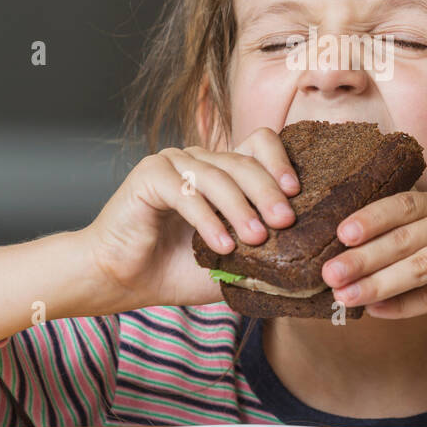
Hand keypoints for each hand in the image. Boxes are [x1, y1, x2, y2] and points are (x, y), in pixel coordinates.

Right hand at [83, 128, 299, 312]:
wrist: (121, 281)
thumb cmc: (174, 271)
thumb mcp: (231, 268)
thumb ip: (263, 262)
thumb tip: (306, 270)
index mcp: (222, 173)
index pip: (260, 145)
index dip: (281, 162)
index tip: (296, 194)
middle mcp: (200, 161)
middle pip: (244, 160)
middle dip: (268, 191)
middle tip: (285, 221)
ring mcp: (173, 163)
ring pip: (217, 175)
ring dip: (240, 207)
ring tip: (255, 239)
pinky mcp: (149, 175)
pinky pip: (185, 191)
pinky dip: (207, 218)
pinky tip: (221, 244)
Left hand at [320, 191, 426, 316]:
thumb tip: (389, 249)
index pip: (403, 203)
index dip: (369, 216)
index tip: (337, 229)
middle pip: (401, 236)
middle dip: (359, 255)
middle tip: (325, 270)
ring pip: (415, 266)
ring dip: (375, 282)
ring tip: (343, 295)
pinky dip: (408, 305)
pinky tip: (382, 313)